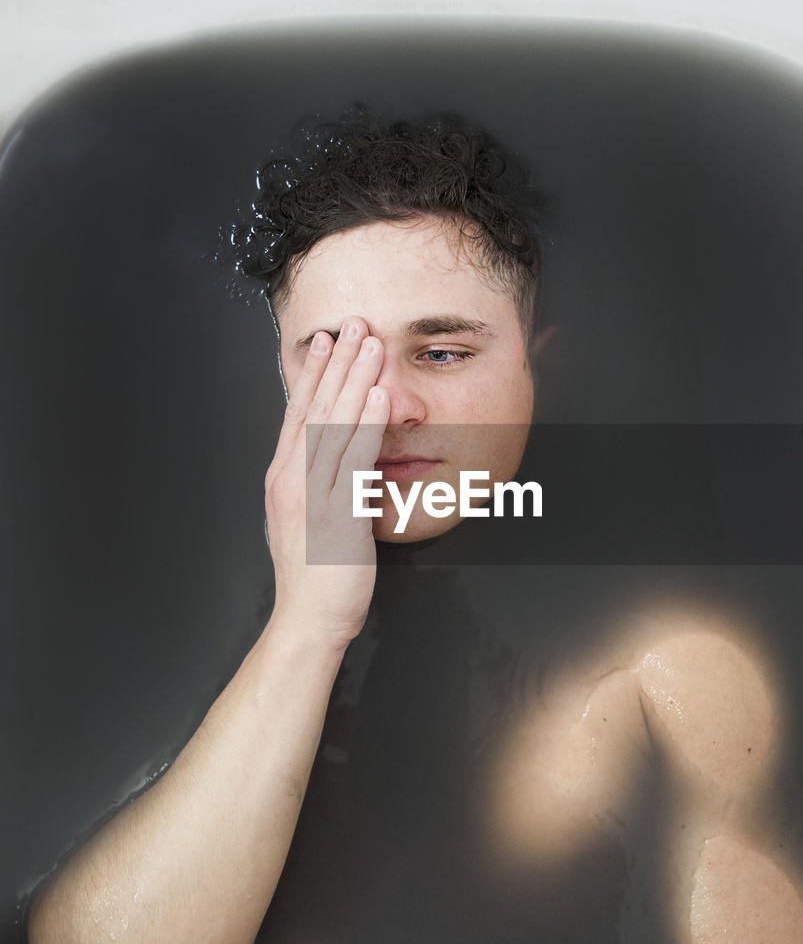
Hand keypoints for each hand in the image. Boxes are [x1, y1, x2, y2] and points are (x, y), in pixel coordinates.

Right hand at [265, 318, 388, 649]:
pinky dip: (367, 422)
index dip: (313, 375)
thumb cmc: (315, 577)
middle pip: (314, 409)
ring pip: (333, 424)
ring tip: (370, 344)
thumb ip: (322, 485)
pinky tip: (378, 395)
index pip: (298, 415)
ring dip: (354, 379)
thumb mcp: (311, 520)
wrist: (309, 619)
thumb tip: (346, 460)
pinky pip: (354, 458)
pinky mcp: (335, 511)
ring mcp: (311, 493)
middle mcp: (291, 479)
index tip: (327, 342)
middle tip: (353, 324)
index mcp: (284, 479)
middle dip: (337, 363)